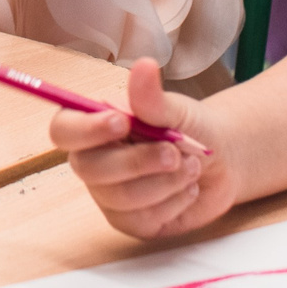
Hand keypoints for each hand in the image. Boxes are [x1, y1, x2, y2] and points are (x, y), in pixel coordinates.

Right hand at [52, 59, 237, 238]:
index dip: (86, 129)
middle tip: (176, 152)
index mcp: (95, 124)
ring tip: (191, 166)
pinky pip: (143, 219)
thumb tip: (143, 65)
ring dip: (164, 182)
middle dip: (137, 161)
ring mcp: (110, 195)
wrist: (223, 162)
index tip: (123, 122)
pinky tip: (187, 188)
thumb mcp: (177, 110)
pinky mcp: (131, 222)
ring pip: (120, 197)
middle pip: (88, 169)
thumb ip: (153, 97)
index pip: (63, 129)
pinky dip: (174, 202)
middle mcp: (95, 160)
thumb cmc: (192, 128)